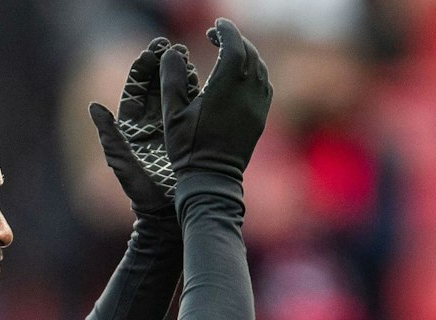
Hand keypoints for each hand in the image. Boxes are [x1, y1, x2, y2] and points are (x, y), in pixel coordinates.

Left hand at [88, 37, 197, 217]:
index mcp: (130, 127)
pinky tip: (199, 76)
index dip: (142, 70)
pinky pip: (188, 107)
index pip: (135, 91)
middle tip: (171, 46)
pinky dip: (192, 90)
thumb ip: (109, 134)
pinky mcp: (184, 135)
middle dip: (162, 65)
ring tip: (186, 56)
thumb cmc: (140, 191)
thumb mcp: (121, 162)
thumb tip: (93, 105)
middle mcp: (148, 124)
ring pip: (172, 93)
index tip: (150, 52)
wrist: (166, 213)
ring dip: (178, 73)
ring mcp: (167, 128)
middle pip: (154, 87)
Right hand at [161, 17, 272, 181]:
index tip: (215, 25)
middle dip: (234, 40)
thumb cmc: (188, 148)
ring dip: (246, 55)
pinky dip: (254, 72)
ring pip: (259, 68)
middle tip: (218, 35)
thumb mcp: (172, 114)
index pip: (233, 46)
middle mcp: (246, 93)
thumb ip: (172, 79)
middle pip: (248, 53)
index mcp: (224, 88)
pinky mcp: (260, 117)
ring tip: (229, 52)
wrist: (212, 179)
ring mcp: (257, 105)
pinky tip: (241, 75)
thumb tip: (171, 53)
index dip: (225, 31)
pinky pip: (264, 85)